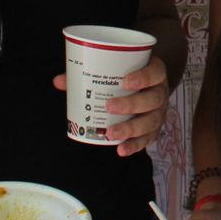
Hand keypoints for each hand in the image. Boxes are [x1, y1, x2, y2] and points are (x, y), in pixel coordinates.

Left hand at [51, 55, 170, 155]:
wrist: (150, 87)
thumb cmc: (129, 76)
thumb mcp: (117, 69)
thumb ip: (89, 73)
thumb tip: (59, 81)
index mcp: (155, 73)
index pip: (156, 72)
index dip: (143, 77)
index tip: (124, 81)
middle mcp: (160, 93)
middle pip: (153, 99)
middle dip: (132, 104)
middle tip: (109, 106)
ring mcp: (159, 112)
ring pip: (151, 121)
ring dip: (131, 128)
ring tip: (111, 133)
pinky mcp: (154, 129)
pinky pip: (147, 139)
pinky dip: (134, 146)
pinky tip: (121, 150)